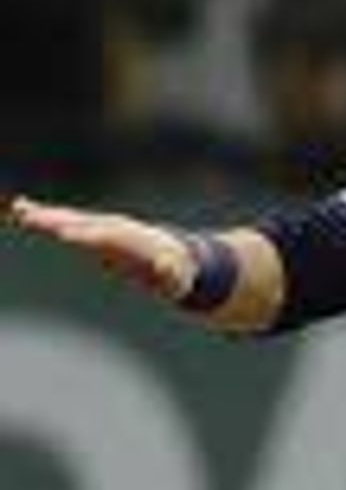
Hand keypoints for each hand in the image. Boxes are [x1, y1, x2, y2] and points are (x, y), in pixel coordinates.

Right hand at [9, 194, 197, 303]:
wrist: (179, 257)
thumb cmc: (177, 274)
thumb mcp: (176, 280)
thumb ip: (170, 274)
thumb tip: (166, 266)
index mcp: (135, 240)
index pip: (109, 238)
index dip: (89, 237)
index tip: (67, 235)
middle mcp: (117, 228)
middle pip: (84, 223)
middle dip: (60, 221)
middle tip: (32, 218)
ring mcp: (105, 226)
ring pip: (71, 219)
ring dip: (47, 216)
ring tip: (21, 210)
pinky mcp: (94, 230)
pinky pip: (67, 221)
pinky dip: (45, 215)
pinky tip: (21, 209)